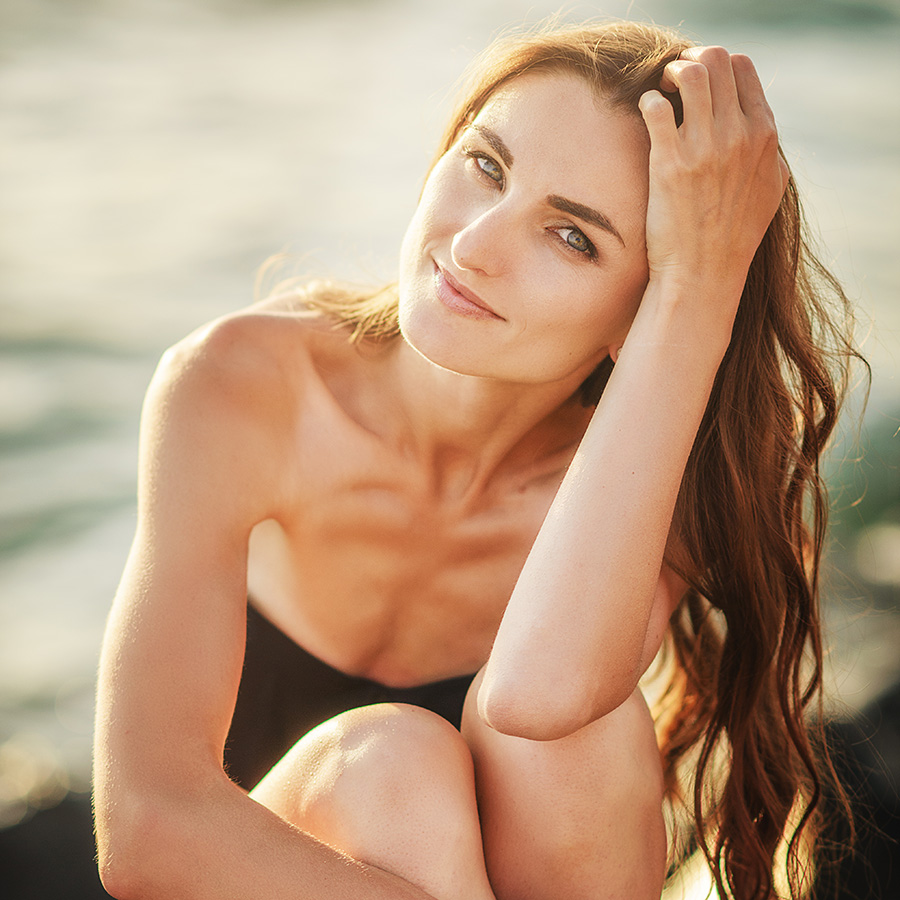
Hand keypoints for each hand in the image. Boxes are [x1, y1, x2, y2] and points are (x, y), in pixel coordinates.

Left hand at [638, 47, 789, 330]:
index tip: (699, 84)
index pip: (742, 67)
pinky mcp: (670, 164)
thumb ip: (767, 150)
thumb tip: (759, 123)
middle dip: (689, 61)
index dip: (716, 66)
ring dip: (668, 74)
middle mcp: (738, 135)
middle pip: (716, 61)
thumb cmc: (733, 237)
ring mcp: (704, 148)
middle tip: (673, 83)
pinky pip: (654, 107)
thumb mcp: (769, 189)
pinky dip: (647, 102)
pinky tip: (646, 117)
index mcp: (764, 135)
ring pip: (689, 73)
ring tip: (661, 93)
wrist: (703, 275)